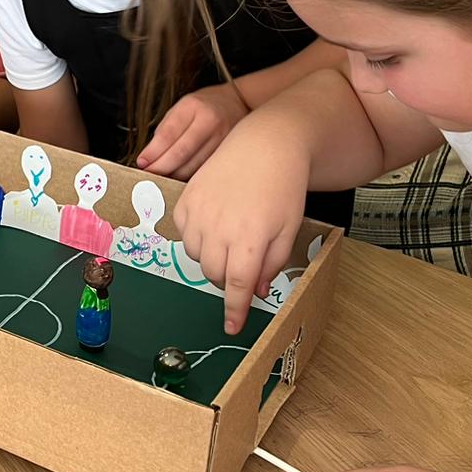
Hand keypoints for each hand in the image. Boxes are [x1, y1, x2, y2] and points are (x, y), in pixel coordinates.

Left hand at [136, 82, 249, 177]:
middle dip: (162, 167)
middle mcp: (210, 121)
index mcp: (193, 106)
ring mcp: (223, 138)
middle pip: (181, 152)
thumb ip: (165, 130)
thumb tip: (149, 156)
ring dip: (174, 175)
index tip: (142, 162)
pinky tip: (179, 177)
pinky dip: (189, 176)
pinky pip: (205, 169)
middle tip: (149, 175)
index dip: (153, 152)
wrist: (238, 102)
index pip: (168, 133)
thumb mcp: (181, 108)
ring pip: (194, 165)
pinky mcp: (229, 152)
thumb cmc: (203, 106)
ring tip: (161, 178)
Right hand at [174, 122, 306, 333]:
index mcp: (249, 239)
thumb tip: (256, 291)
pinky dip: (197, 237)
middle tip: (243, 266)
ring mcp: (199, 212)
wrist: (265, 145)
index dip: (234, 310)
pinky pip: (184, 232)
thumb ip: (271, 264)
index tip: (232, 327)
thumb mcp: (287, 230)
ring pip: (195, 256)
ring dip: (211, 258)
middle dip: (227, 279)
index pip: (237, 286)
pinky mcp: (185, 199)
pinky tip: (215, 223)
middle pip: (213, 274)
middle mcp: (219, 228)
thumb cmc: (282, 187)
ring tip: (230, 239)